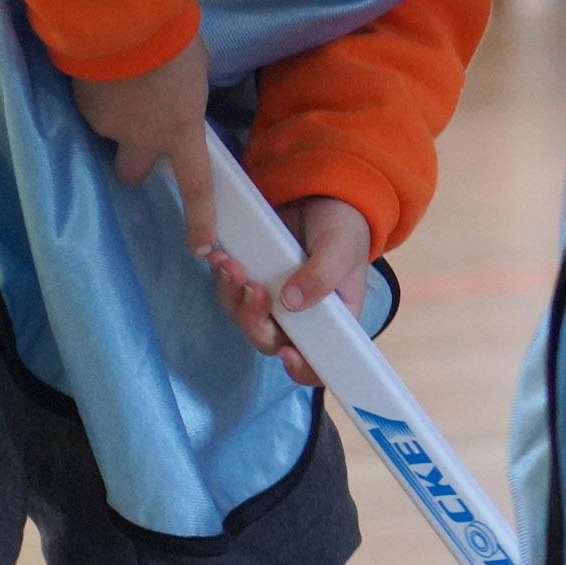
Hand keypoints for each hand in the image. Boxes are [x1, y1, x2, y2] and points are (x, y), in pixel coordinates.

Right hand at [71, 40, 219, 257]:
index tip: (200, 247)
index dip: (199, 219)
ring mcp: (105, 126)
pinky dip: (97, 93)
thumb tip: (175, 97)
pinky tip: (104, 69)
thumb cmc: (172, 43)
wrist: (120, 25)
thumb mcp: (196, 72)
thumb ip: (187, 96)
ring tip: (122, 77)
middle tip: (136, 134)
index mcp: (180, 133)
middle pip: (131, 173)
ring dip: (115, 114)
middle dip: (133, 162)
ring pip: (108, 132)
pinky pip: (90, 106)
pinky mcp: (78, 107)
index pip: (195, 187)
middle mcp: (141, 140)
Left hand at [208, 195, 371, 385]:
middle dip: (255, 320)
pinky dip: (223, 280)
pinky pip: (232, 294)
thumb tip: (292, 302)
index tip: (286, 354)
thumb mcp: (341, 248)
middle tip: (252, 288)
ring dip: (233, 297)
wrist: (321, 197)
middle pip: (271, 341)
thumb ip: (322, 275)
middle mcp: (301, 319)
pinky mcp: (254, 282)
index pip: (319, 360)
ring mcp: (274, 303)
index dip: (303, 368)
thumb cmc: (344, 228)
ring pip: (245, 319)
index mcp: (332, 320)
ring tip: (231, 266)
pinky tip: (221, 259)